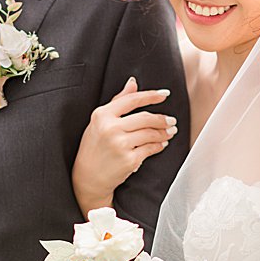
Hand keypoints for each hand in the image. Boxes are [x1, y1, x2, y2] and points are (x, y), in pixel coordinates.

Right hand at [71, 77, 176, 215]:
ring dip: (164, 132)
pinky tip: (162, 144)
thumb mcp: (99, 122)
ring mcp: (120, 145)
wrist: (87, 177)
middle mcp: (110, 129)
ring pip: (150, 133)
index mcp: (102, 115)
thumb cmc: (94, 147)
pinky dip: (159, 145)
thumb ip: (117, 102)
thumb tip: (133, 83)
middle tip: (171, 120)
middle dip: (162, 119)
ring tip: (170, 132)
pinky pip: (151, 149)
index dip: (151, 96)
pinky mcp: (129, 160)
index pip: (131, 100)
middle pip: (145, 118)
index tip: (164, 94)